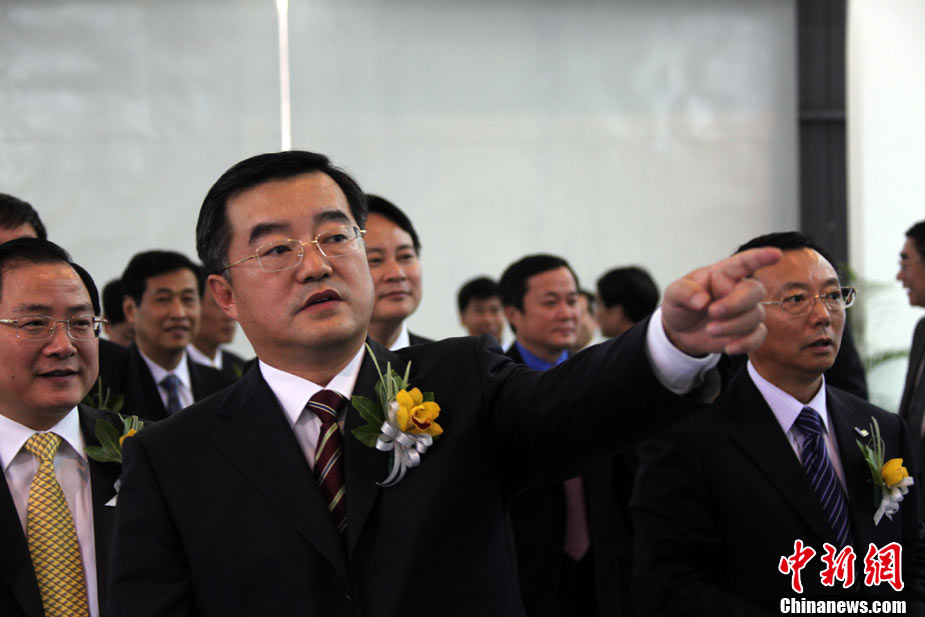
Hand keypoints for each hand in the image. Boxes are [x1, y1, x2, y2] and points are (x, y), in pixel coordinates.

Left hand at [662, 248, 780, 355]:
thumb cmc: (681, 305)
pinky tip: (729, 347)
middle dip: (737, 304)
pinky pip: (758, 336)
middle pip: (755, 291)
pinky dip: (746, 343)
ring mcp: (745, 311)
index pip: (744, 262)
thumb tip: (702, 300)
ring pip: (756, 315)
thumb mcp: (673, 294)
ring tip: (709, 330)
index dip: (760, 257)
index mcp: (722, 274)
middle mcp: (738, 290)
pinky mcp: (747, 331)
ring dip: (734, 326)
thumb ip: (684, 292)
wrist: (680, 331)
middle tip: (713, 312)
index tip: (776, 254)